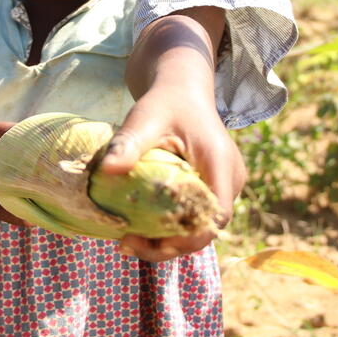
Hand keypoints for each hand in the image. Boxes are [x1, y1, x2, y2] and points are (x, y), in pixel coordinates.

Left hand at [96, 88, 243, 261]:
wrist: (183, 91)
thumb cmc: (165, 103)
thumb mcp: (144, 118)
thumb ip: (129, 143)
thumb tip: (106, 169)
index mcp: (221, 164)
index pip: (214, 218)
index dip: (184, 238)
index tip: (144, 238)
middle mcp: (231, 179)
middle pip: (207, 230)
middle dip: (169, 245)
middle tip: (127, 244)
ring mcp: (226, 186)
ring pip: (202, 226)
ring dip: (169, 239)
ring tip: (129, 238)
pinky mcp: (215, 188)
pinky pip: (197, 216)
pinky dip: (172, 226)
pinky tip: (142, 226)